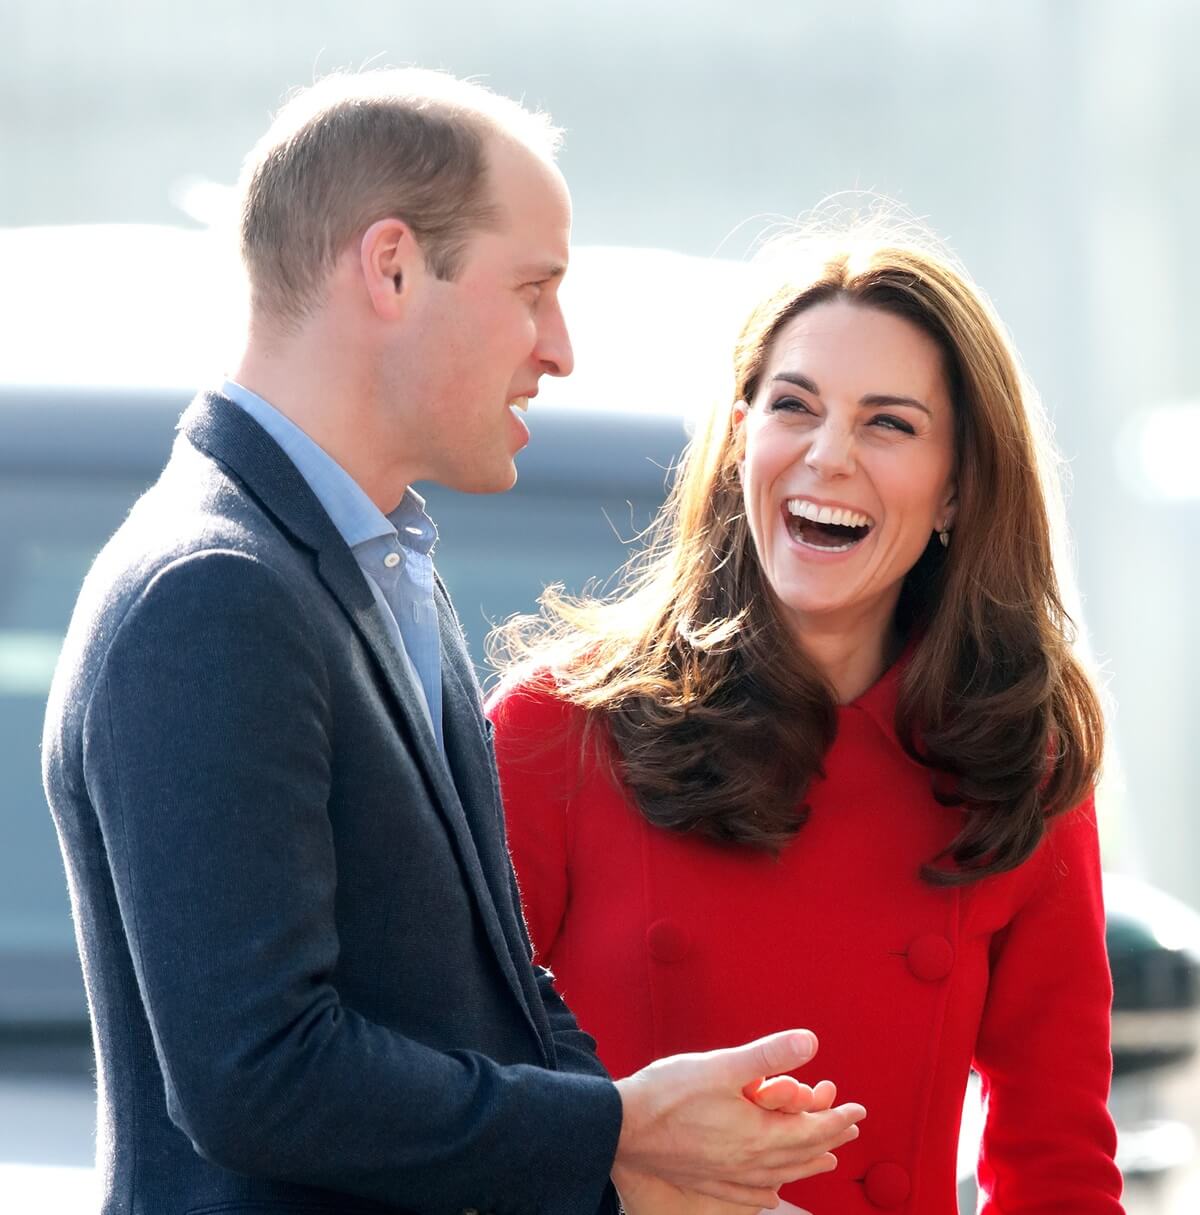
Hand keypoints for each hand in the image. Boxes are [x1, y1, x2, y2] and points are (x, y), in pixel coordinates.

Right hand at [613, 1030, 864, 1208]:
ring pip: (779, 1175)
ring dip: (806, 1166)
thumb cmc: (668, 1095)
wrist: (622, 1130)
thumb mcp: (722, 1066)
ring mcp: (727, 1176)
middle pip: (800, 1154)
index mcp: (758, 1134)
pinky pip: (748, 1194)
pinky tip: (770, 1193)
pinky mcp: (707, 1181)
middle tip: (849, 1131)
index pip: (811, 1129)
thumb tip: (810, 1041)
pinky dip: (767, 1192)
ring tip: (824, 1162)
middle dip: (828, 1140)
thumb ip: (768, 1054)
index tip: (859, 1112)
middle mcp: (749, 1161)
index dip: (837, 1119)